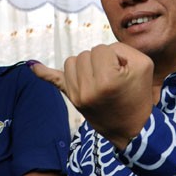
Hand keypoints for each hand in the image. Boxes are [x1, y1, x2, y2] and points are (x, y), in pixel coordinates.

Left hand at [30, 43, 154, 147]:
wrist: (133, 127)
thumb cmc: (139, 93)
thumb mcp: (142, 64)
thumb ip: (120, 48)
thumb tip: (96, 52)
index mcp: (107, 80)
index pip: (102, 49)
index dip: (116, 57)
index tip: (124, 73)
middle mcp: (88, 89)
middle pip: (85, 54)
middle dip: (101, 61)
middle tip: (115, 79)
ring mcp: (77, 96)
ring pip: (72, 62)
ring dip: (86, 66)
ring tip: (100, 79)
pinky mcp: (72, 99)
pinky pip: (55, 81)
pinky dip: (44, 73)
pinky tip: (33, 66)